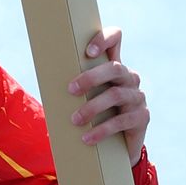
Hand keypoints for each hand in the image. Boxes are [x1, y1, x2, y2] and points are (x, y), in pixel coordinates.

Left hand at [67, 26, 148, 166]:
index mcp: (113, 66)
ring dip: (91, 108)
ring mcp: (138, 96)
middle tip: (70, 90)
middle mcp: (129, 77)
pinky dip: (101, 130)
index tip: (87, 51)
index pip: (116, 38)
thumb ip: (73, 84)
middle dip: (90, 78)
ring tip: (74, 120)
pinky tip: (87, 138)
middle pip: (115, 68)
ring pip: (116, 95)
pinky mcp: (142, 117)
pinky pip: (122, 121)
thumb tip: (43, 76)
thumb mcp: (84, 96)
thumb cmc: (94, 114)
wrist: (114, 146)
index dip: (105, 39)